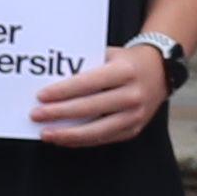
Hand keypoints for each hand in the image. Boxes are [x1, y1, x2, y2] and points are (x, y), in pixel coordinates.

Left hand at [33, 41, 170, 146]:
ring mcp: (135, 116)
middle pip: (89, 108)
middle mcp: (132, 95)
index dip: (63, 92)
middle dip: (59, 113)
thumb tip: (51, 82)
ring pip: (96, 131)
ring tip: (46, 133)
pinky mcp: (133, 130)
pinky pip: (103, 139)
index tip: (41, 96)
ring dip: (67, 134)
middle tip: (36, 114)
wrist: (160, 71)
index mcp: (124, 71)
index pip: (88, 83)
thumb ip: (85, 66)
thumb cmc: (126, 61)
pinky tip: (64, 138)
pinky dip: (81, 140)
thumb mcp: (109, 55)